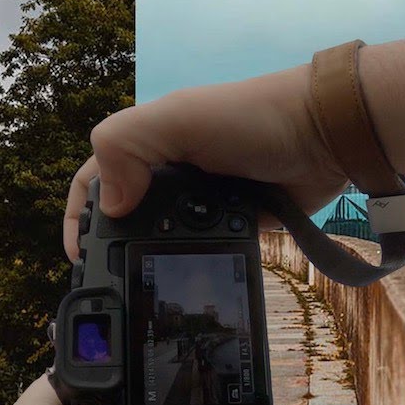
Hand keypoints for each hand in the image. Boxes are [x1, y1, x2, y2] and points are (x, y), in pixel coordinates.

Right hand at [64, 64, 348, 259]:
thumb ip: (125, 146)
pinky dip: (196, 260)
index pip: (93, 179)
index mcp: (145, 143)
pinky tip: (193, 276)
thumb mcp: (175, 118)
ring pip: (162, 238)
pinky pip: (203, 248)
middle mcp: (167, 172)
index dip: (78, 215)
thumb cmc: (246, 118)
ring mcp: (199, 201)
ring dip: (154, 258)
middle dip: (114, 245)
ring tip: (153, 285)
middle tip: (115, 282)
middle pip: (124, 216)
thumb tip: (109, 208)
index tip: (78, 256)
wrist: (327, 135)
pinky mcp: (232, 222)